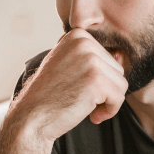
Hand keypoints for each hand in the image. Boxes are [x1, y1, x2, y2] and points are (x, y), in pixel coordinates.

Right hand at [8, 29, 127, 143]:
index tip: (80, 89)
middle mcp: (83, 43)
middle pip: (117, 69)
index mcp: (76, 36)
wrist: (31, 117)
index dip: (97, 79)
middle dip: (104, 90)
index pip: (106, 58)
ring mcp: (90, 60)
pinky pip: (119, 97)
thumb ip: (88, 58)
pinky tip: (92, 117)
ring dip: (108, 101)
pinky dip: (110, 111)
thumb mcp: (66, 66)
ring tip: (87, 108)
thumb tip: (121, 56)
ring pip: (120, 83)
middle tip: (83, 101)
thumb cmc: (49, 95)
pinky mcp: (96, 80)